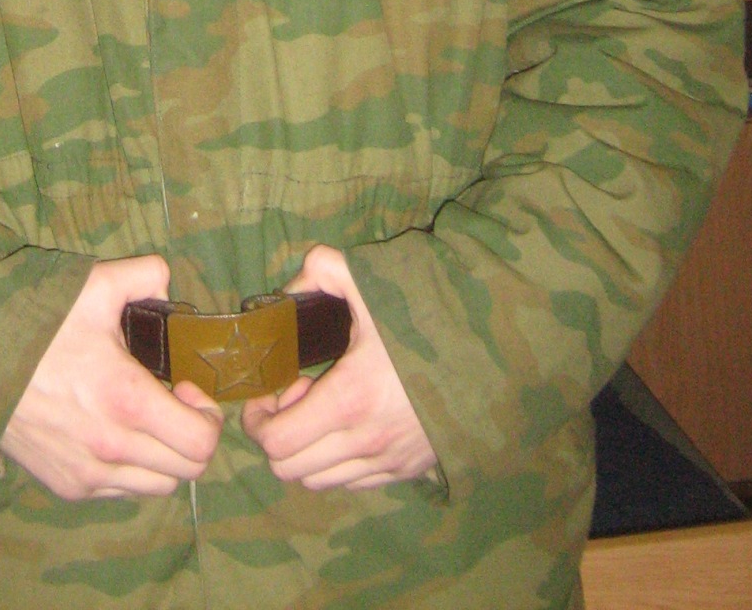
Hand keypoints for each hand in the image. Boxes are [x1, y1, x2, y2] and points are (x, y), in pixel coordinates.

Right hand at [0, 254, 223, 500]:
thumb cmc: (38, 322)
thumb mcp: (96, 284)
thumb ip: (147, 274)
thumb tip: (167, 284)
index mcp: (127, 401)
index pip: (200, 442)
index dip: (207, 415)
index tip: (186, 386)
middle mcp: (112, 448)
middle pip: (187, 470)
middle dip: (192, 434)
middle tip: (173, 400)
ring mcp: (88, 474)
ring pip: (158, 486)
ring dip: (164, 456)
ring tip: (144, 418)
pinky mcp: (67, 486)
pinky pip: (122, 490)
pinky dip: (131, 469)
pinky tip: (113, 432)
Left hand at [241, 243, 436, 490]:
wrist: (491, 353)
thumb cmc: (425, 316)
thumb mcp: (371, 280)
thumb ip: (321, 269)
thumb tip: (288, 288)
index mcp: (349, 399)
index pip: (277, 441)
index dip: (259, 419)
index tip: (273, 389)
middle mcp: (365, 442)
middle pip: (289, 469)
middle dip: (279, 433)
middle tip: (298, 394)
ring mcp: (388, 462)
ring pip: (318, 481)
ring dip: (307, 449)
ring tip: (325, 407)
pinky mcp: (407, 471)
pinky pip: (353, 483)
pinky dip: (337, 460)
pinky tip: (352, 422)